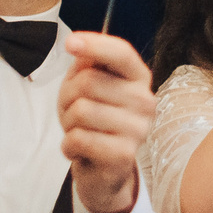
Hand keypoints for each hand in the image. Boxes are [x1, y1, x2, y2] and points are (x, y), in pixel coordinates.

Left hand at [59, 32, 155, 212]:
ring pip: (81, 111)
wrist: (103, 169)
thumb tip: (78, 46)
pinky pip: (79, 139)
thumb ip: (87, 65)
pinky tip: (77, 149)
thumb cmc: (94, 120)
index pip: (121, 53)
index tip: (70, 43)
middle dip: (67, 97)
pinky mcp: (125, 155)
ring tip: (78, 131)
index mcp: (138, 78)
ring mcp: (138, 129)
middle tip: (73, 112)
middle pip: (88, 82)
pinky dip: (68, 145)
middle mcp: (145, 101)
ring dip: (67, 123)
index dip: (95, 45)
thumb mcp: (88, 86)